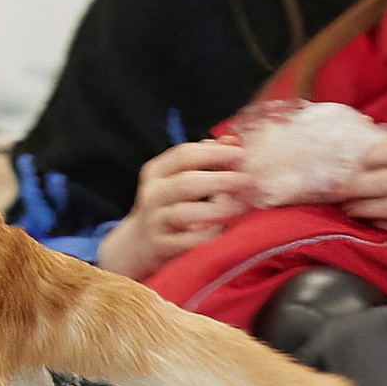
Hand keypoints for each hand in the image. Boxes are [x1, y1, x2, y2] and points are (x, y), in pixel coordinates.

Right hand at [99, 138, 247, 278]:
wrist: (139, 243)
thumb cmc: (168, 205)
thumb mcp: (176, 178)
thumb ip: (203, 159)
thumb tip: (232, 141)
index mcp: (156, 172)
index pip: (183, 154)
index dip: (214, 152)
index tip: (241, 153)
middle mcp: (153, 194)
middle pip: (185, 183)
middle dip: (220, 180)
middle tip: (247, 180)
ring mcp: (155, 220)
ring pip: (185, 213)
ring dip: (217, 209)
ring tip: (240, 207)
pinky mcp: (161, 245)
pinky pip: (187, 242)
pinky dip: (208, 236)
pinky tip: (223, 231)